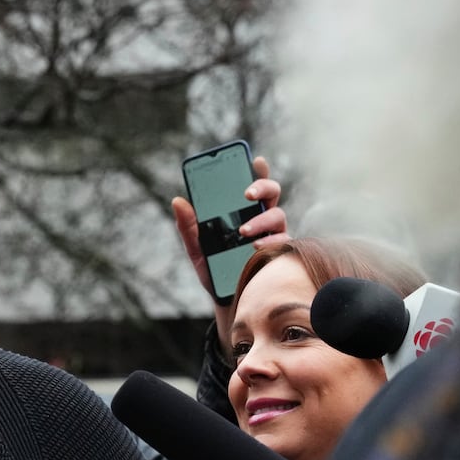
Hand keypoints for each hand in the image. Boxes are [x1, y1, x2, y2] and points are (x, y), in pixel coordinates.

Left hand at [171, 154, 289, 356]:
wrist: (223, 299)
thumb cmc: (213, 269)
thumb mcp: (196, 248)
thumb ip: (188, 226)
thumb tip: (178, 201)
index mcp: (245, 212)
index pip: (254, 186)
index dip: (258, 170)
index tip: (255, 159)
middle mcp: (263, 219)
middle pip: (272, 193)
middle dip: (262, 187)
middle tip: (246, 194)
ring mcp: (274, 235)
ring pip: (278, 215)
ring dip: (261, 220)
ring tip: (243, 231)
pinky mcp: (277, 254)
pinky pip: (281, 241)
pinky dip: (269, 241)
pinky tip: (256, 246)